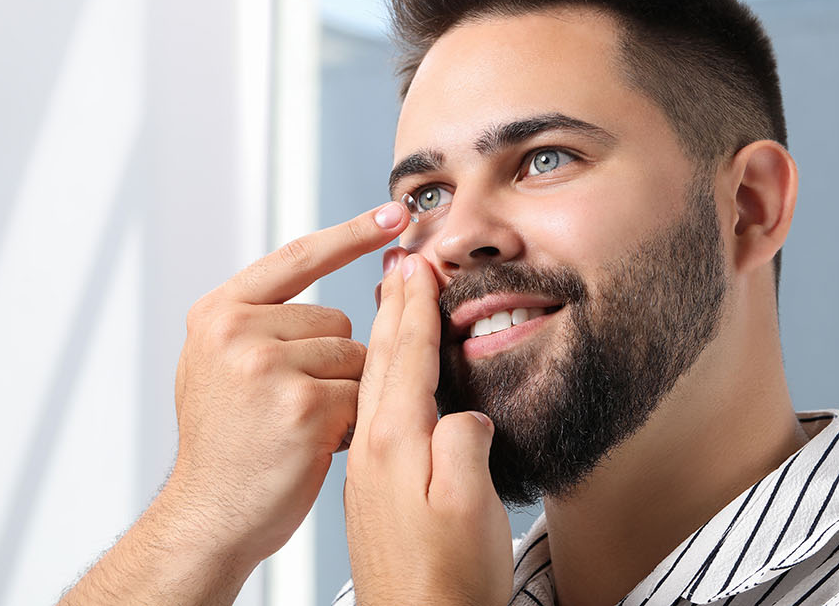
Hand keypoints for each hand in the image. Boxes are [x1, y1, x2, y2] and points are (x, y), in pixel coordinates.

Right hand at [158, 202, 408, 566]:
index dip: (350, 235)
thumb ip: (258, 324)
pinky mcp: (302, 403)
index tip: (395, 214)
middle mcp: (237, 330)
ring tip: (299, 428)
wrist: (209, 515)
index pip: (297, 256)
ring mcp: (266, 364)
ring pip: (354, 356)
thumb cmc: (225, 447)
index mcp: (217, 313)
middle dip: (332, 361)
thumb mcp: (217, 366)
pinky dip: (351, 422)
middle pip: (335, 318)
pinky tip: (314, 445)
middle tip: (290, 407)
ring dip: (345, 393)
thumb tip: (326, 293)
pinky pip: (361, 393)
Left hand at [345, 253, 512, 605]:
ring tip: (389, 307)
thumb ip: (463, 446)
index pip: (406, 356)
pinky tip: (387, 386)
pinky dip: (384, 384)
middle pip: (382, 362)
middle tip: (400, 264)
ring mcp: (370, 472)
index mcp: (397, 444)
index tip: (417, 263)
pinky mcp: (374, 494)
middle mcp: (375, 451)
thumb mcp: (468, 508)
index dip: (415, 307)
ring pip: (376, 389)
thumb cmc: (446, 584)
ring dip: (385, 342)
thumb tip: (461, 413)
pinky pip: (375, 417)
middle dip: (394, 309)